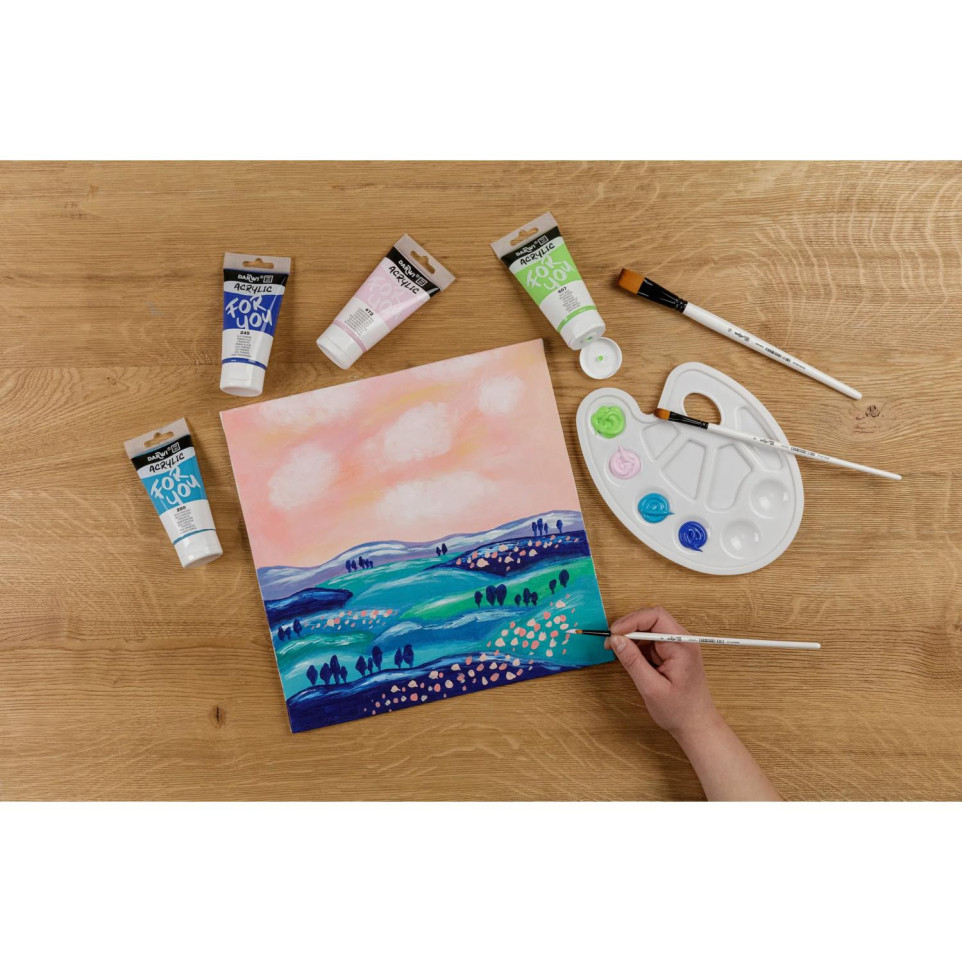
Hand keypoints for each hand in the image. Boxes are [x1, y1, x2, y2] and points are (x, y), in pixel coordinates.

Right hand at [608, 606, 720, 738]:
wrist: (696, 725)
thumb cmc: (679, 711)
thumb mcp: (651, 688)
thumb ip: (633, 662)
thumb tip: (615, 639)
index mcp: (682, 646)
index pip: (655, 617)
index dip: (632, 620)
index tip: (614, 633)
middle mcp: (682, 641)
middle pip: (651, 620)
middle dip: (629, 628)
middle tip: (611, 643)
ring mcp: (677, 646)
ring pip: (649, 630)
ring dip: (631, 638)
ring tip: (617, 653)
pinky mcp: (671, 653)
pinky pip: (650, 642)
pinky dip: (637, 647)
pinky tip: (630, 659)